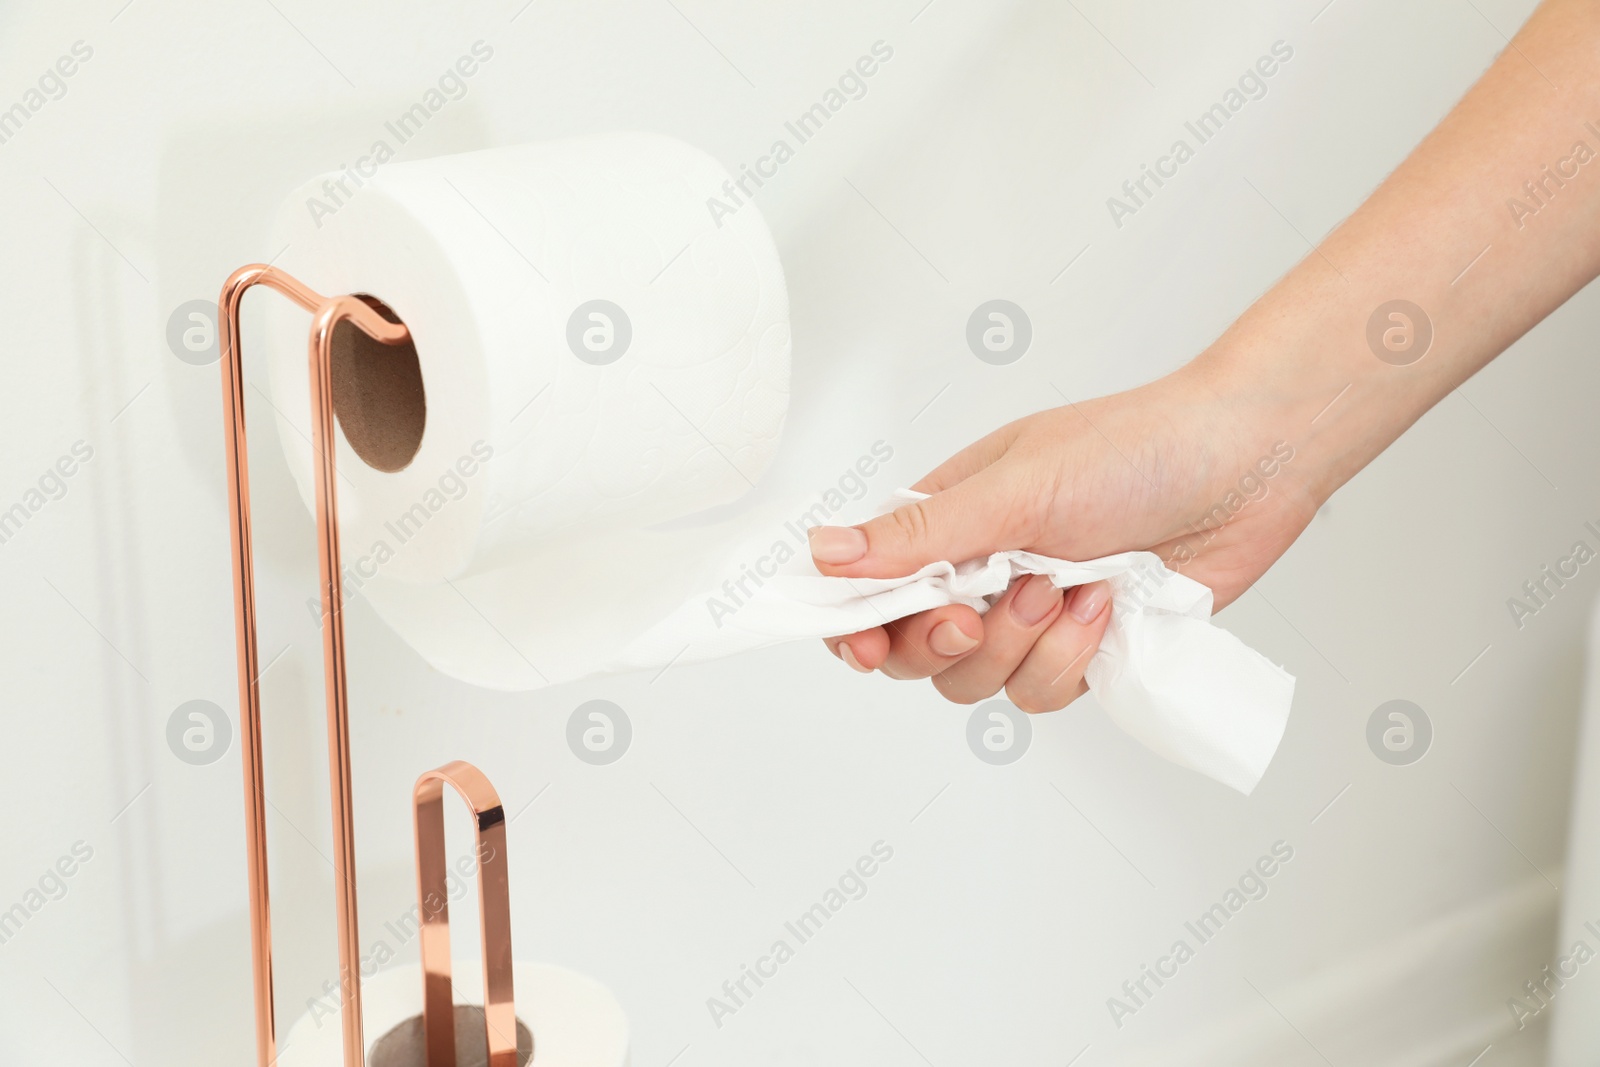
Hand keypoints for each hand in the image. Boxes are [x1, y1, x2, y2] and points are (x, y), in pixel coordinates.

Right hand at [808, 363, 1320, 711]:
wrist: (1245, 466)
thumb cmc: (1132, 449)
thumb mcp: (1014, 487)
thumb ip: (920, 535)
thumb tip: (822, 554)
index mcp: (947, 521)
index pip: (868, 588)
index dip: (854, 625)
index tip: (861, 644)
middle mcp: (980, 572)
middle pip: (913, 652)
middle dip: (941, 645)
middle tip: (972, 619)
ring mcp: (1032, 616)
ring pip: (979, 683)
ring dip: (1024, 647)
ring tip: (1070, 589)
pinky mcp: (1084, 651)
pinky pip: (1043, 694)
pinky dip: (1073, 660)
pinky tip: (1106, 608)